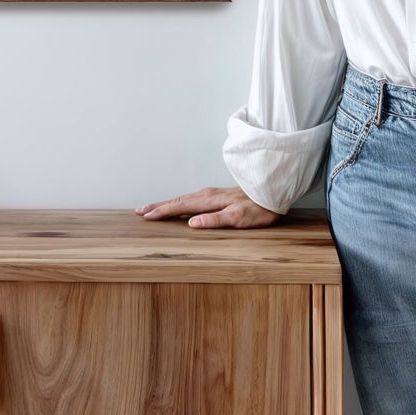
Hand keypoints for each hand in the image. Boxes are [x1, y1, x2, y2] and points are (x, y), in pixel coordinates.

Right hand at [135, 186, 283, 228]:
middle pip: (178, 200)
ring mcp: (213, 194)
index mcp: (210, 200)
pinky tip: (181, 205)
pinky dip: (180, 202)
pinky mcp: (219, 195)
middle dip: (159, 206)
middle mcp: (208, 194)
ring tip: (154, 208)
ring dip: (168, 203)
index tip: (146, 216)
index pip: (180, 206)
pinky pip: (193, 198)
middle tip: (141, 211)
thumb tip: (191, 223)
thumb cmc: (260, 208)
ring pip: (184, 198)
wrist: (274, 191)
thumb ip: (215, 220)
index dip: (162, 211)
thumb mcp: (239, 218)